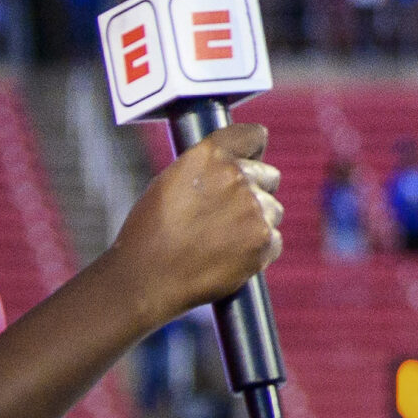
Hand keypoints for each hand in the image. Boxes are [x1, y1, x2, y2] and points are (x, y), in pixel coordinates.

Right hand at [108, 123, 283, 325]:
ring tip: (218, 242)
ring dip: (255, 224)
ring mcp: (253, 208)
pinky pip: (274, 240)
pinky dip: (257, 251)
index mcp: (210, 156)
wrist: (144, 281)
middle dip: (255, 193)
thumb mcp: (170, 183)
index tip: (250, 163)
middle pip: (270, 177)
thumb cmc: (149, 234)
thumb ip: (208, 168)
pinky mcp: (262, 240)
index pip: (254, 136)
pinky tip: (227, 259)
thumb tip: (238, 164)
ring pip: (273, 210)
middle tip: (224, 217)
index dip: (253, 152)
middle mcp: (236, 175)